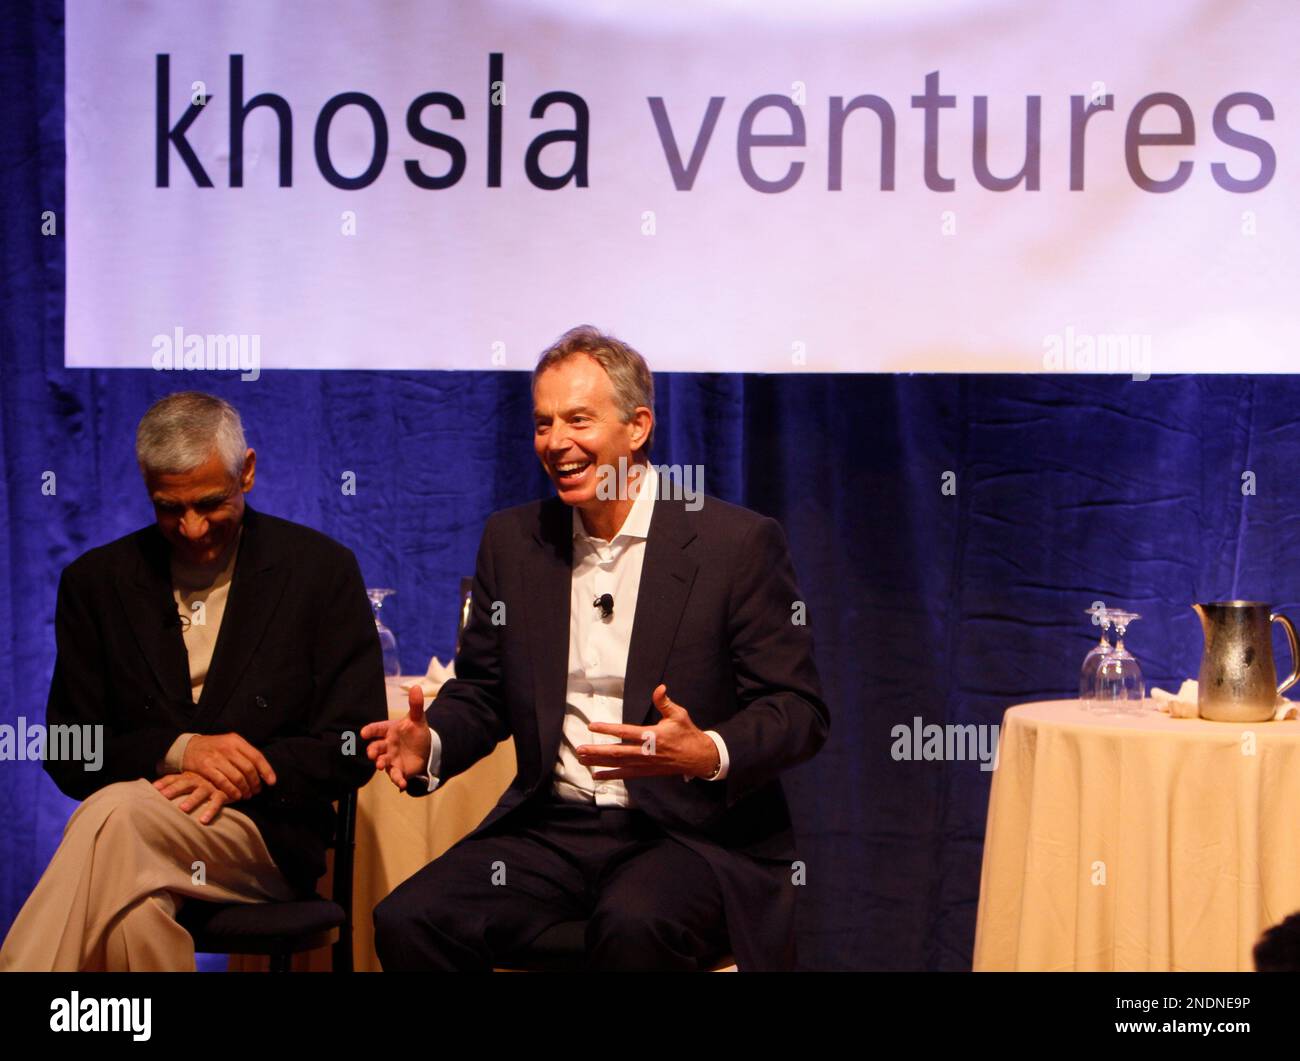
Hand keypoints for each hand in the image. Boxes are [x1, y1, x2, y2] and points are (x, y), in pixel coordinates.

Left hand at [154, 771, 230, 824]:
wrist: (229, 780)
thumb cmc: (202, 784)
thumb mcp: (189, 781)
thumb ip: (173, 784)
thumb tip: (151, 790)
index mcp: (188, 776)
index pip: (173, 778)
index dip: (164, 783)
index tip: (153, 789)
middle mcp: (198, 780)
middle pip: (185, 783)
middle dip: (174, 789)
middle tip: (163, 797)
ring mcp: (210, 787)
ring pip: (200, 793)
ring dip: (192, 800)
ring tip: (183, 809)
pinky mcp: (222, 794)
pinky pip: (216, 803)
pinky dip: (210, 811)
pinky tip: (203, 821)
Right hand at [182, 732, 275, 801]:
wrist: (188, 747)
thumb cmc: (214, 748)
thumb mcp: (230, 744)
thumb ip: (245, 754)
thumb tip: (263, 771)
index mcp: (236, 741)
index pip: (257, 757)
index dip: (266, 771)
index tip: (272, 782)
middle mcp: (228, 748)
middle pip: (248, 769)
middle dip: (255, 783)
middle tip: (256, 792)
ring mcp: (216, 757)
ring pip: (237, 777)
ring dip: (244, 790)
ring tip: (246, 795)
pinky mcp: (205, 767)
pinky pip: (223, 782)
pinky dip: (231, 791)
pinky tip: (235, 796)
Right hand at [361, 685, 432, 791]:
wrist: (426, 748)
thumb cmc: (415, 732)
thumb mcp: (417, 718)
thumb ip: (416, 705)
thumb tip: (416, 687)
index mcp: (389, 730)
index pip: (377, 729)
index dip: (370, 731)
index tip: (364, 732)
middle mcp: (387, 745)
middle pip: (376, 747)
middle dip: (372, 750)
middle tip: (372, 753)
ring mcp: (391, 758)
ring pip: (382, 762)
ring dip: (380, 763)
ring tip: (380, 765)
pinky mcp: (399, 770)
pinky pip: (396, 776)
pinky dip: (398, 780)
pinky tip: (402, 784)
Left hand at [577, 684, 719, 779]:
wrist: (698, 757)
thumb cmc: (687, 733)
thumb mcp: (679, 715)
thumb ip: (665, 702)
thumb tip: (659, 688)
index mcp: (653, 736)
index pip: (626, 732)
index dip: (608, 729)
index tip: (592, 726)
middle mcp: (646, 752)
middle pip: (617, 752)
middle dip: (597, 751)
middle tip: (579, 750)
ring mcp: (645, 764)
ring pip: (618, 764)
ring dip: (599, 762)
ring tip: (582, 759)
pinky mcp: (647, 771)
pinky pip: (625, 774)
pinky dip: (610, 775)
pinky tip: (596, 775)